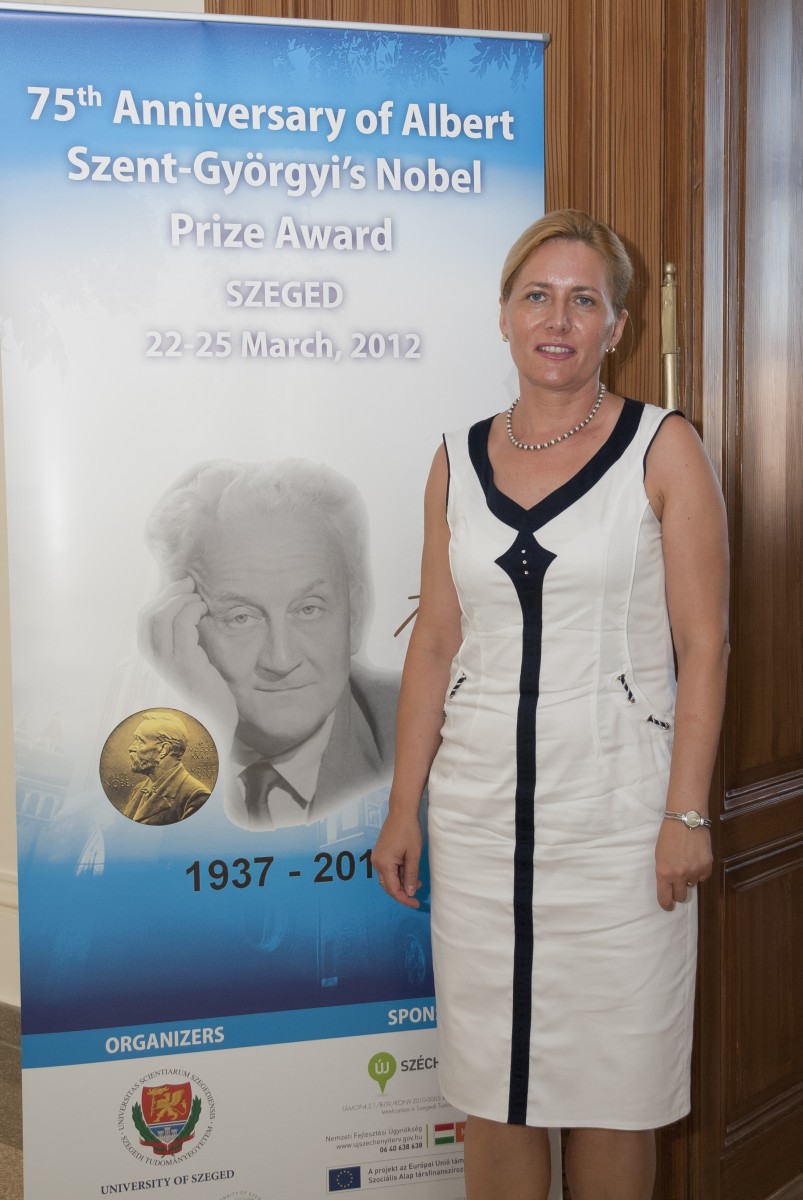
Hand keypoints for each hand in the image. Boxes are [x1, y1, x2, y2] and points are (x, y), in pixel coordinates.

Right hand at [137, 576, 237, 735]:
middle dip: (169, 592)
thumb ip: (181, 639)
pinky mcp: (185, 665)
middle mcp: (154, 660)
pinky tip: (204, 611)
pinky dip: (192, 610)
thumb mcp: (188, 660)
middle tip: (190, 584)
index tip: (180, 587)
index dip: (160, 597)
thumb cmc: (205, 688)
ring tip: (199, 598)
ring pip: (162, 617)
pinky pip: (183, 626)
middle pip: (149, 614)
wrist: (214, 721)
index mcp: (151, 657)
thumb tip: (185, 607)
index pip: (144, 619)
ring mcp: (167, 663)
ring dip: (182, 599)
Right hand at [371, 808, 422, 908]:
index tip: (416, 903)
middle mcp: (377, 862)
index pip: (393, 889)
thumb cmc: (408, 831)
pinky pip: (388, 870)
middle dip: (403, 892)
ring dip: (401, 883)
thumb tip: (410, 892)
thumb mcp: (413, 855)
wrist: (401, 812)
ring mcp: (377, 858)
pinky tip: (409, 872)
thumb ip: (411, 875)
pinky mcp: (380, 853)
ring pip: (388, 879)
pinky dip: (398, 875)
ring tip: (417, 881)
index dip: (404, 899)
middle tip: (418, 895)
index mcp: (384, 864)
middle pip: (388, 886)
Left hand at [655, 818, 712, 910]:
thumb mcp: (659, 855)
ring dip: (689, 878)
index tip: (668, 906)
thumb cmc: (669, 835)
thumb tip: (670, 886)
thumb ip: (664, 872)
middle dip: (678, 892)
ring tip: (686, 862)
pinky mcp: (707, 866)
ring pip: (692, 884)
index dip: (666, 904)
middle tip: (678, 885)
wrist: (686, 819)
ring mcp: (694, 871)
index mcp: (664, 873)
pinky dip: (700, 872)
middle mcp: (679, 875)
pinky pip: (703, 877)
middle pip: (681, 896)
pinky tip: (696, 859)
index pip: (665, 898)